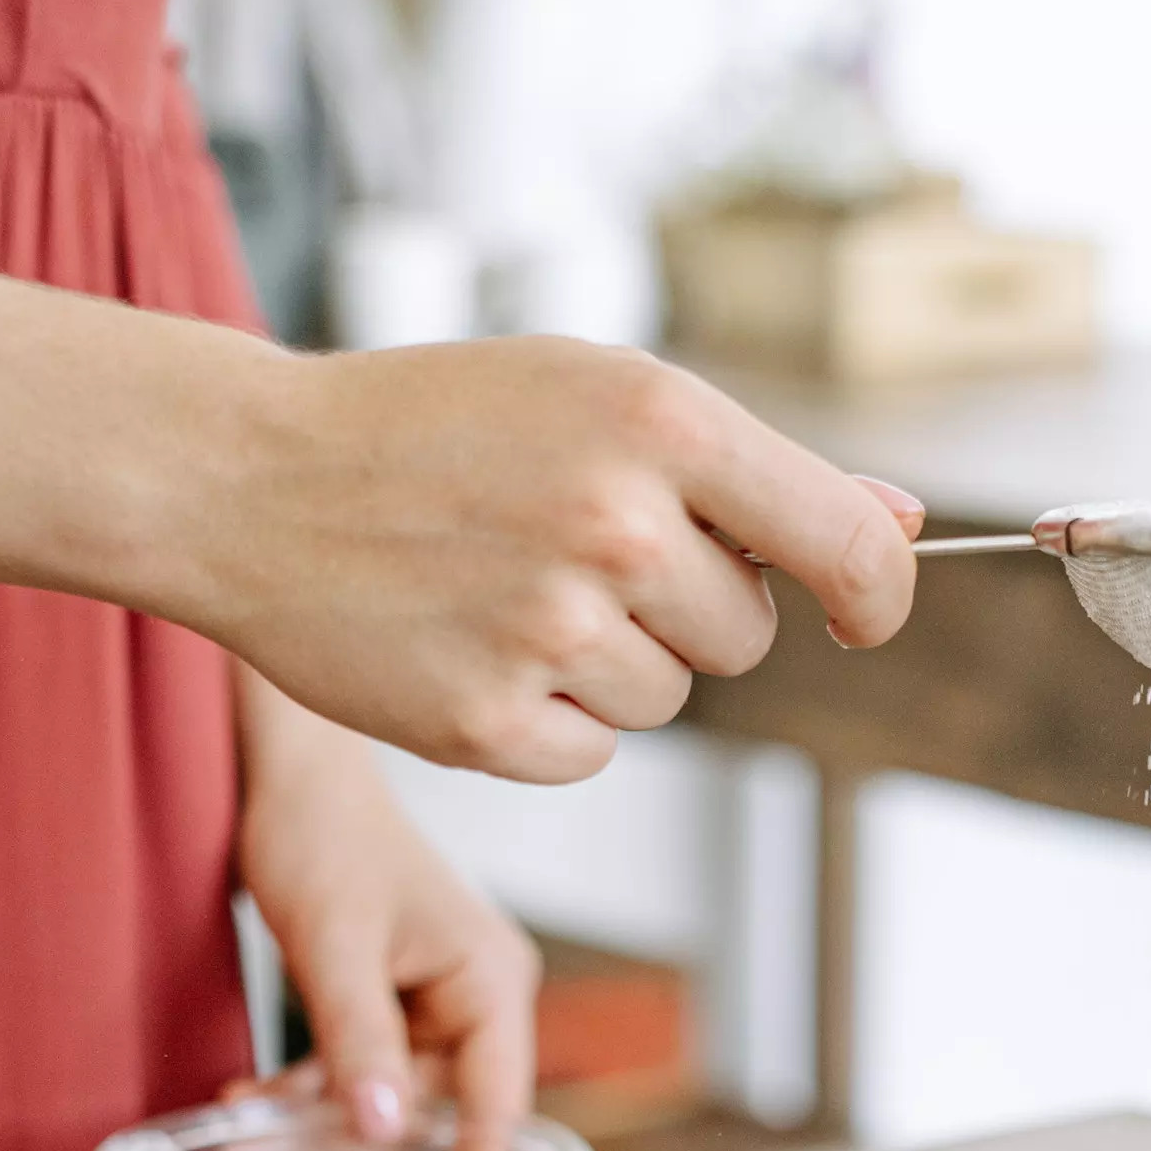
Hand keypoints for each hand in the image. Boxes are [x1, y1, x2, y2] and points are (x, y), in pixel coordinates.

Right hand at [0, 254, 923, 783]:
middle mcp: (616, 522)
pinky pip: (592, 753)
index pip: (843, 546)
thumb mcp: (592, 397)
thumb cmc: (434, 429)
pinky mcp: (492, 725)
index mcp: (658, 419)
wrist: (250, 477)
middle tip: (575, 555)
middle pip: (744, 637)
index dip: (877, 595)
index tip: (865, 616)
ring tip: (507, 593)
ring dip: (610, 667)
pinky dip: (547, 723)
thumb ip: (752, 472)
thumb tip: (900, 528)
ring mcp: (551, 629)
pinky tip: (472, 651)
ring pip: (667, 697)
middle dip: (688, 613)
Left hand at [234, 669, 538, 1150]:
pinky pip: (358, 1066)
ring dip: (314, 1126)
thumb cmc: (324, 836)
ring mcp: (434, 1002)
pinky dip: (309, 1087)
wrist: (290, 767)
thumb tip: (380, 1129)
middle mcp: (477, 998)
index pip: (497, 1103)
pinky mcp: (392, 1000)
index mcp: (491, 983)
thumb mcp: (335, 947)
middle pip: (426, 1107)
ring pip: (383, 1094)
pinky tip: (250, 1101)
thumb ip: (359, 1043)